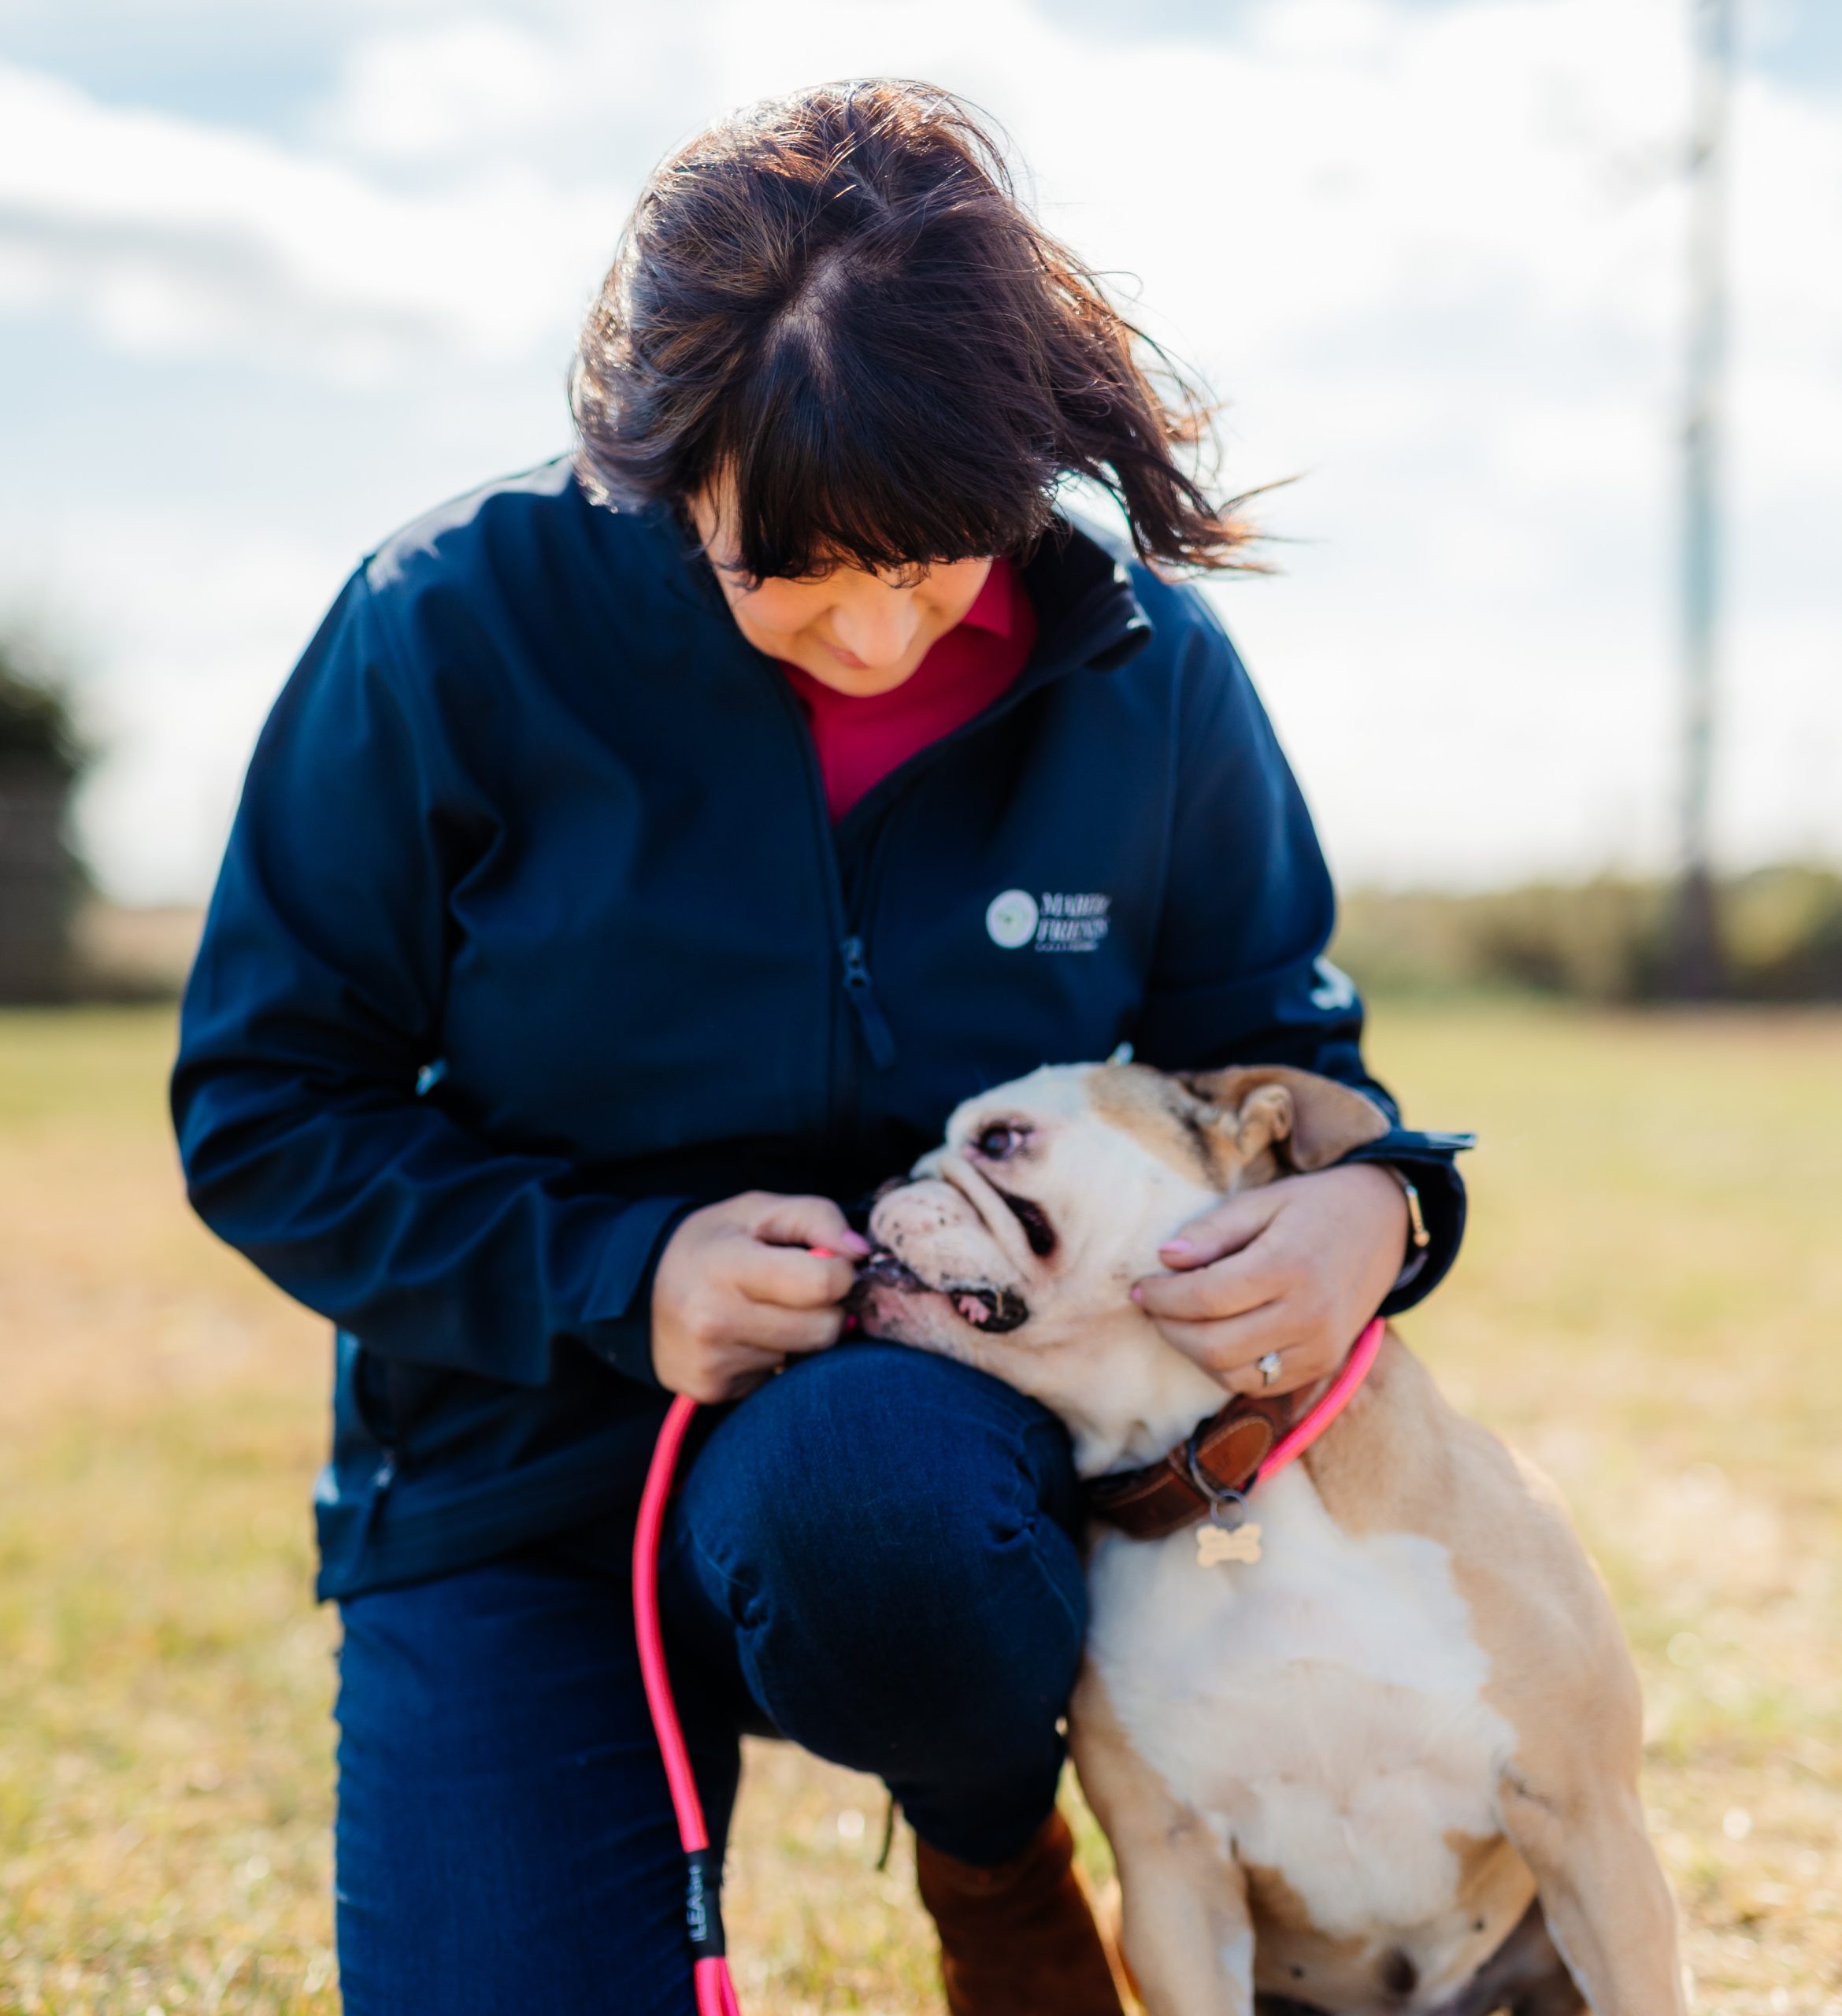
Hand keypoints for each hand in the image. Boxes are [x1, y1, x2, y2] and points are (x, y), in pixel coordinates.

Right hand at [651, 1192, 869, 1402]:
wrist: (638, 1291)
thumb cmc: (712, 1243)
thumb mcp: (757, 1210)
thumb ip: (816, 1217)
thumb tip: (860, 1253)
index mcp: (729, 1265)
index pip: (822, 1283)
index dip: (841, 1272)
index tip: (827, 1263)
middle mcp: (716, 1319)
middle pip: (822, 1330)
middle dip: (826, 1309)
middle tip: (800, 1291)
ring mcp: (713, 1362)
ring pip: (804, 1357)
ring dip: (800, 1335)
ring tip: (766, 1311)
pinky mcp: (711, 1391)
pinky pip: (778, 1379)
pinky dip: (774, 1358)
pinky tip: (747, 1337)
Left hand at [1131, 1164, 1406, 1397]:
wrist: (1384, 1224)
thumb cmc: (1314, 1206)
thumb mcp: (1262, 1201)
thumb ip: (1212, 1230)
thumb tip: (1164, 1258)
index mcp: (1288, 1265)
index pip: (1206, 1297)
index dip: (1162, 1297)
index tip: (1140, 1287)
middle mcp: (1308, 1314)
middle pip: (1215, 1345)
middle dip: (1170, 1329)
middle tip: (1152, 1307)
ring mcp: (1320, 1346)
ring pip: (1233, 1374)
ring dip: (1194, 1353)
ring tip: (1179, 1322)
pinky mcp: (1324, 1364)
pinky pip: (1261, 1385)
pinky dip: (1227, 1368)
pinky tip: (1214, 1338)